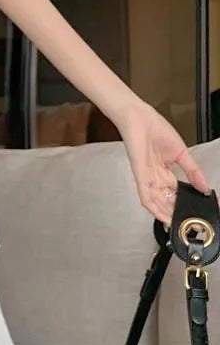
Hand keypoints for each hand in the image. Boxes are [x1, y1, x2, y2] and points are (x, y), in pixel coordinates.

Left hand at [116, 100, 210, 222]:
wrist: (140, 120)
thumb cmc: (156, 130)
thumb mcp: (182, 153)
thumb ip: (193, 171)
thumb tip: (205, 187)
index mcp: (165, 171)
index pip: (175, 192)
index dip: (184, 202)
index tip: (194, 211)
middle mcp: (155, 177)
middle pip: (166, 200)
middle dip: (175, 212)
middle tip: (185, 224)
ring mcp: (147, 177)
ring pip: (156, 201)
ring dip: (166, 214)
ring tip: (176, 224)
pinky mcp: (140, 176)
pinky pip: (145, 195)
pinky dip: (154, 207)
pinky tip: (162, 216)